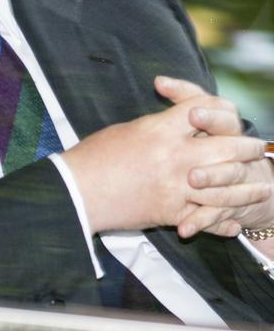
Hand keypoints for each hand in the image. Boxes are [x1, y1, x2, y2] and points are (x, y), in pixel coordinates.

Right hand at [62, 77, 266, 233]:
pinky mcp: (171, 212)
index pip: (204, 108)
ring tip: (261, 188)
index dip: (217, 108)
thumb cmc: (94, 157)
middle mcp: (174, 157)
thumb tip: (178, 126)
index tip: (224, 114)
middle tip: (255, 149)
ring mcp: (175, 187)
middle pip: (228, 146)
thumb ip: (158, 127)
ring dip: (247, 188)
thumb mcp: (127, 130)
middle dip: (247, 147)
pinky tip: (233, 222)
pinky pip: (207, 217)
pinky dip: (222, 221)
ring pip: (227, 187)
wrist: (76, 192)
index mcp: (159, 130)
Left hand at [161, 77, 273, 241]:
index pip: (224, 113)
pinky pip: (217, 215)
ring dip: (212, 179)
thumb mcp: (199, 119)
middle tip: (190, 145)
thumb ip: (183, 97)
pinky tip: (184, 229)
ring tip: (192, 180)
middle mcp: (235, 150)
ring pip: (229, 177)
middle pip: (231, 144)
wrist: (249, 184)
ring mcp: (236, 179)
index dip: (210, 113)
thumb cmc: (212, 142)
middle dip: (212, 149)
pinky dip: (201, 222)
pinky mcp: (230, 207)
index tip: (192, 114)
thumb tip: (158, 80)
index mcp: (226, 126)